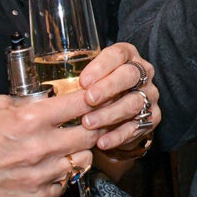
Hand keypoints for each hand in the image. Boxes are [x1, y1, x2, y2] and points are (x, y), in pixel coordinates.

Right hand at [0, 90, 101, 196]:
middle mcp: (40, 147)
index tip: (100, 96)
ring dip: (79, 151)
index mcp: (30, 120)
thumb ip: (27, 102)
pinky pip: (65, 183)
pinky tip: (49, 167)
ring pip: (83, 160)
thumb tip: (50, 98)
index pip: (80, 104)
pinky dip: (62, 174)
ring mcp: (41, 175)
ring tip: (66, 146)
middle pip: (91, 134)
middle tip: (90, 123)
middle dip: (94, 125)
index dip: (95, 98)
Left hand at [78, 42, 159, 158]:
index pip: (118, 54)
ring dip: (110, 114)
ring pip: (134, 102)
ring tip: (89, 124)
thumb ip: (76, 78)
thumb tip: (44, 86)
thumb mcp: (88, 78)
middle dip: (108, 88)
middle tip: (88, 99)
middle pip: (130, 75)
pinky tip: (102, 142)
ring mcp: (149, 95)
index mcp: (126, 56)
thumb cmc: (97, 90)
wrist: (119, 114)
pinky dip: (118, 136)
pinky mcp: (152, 117)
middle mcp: (142, 73)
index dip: (101, 66)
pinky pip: (137, 127)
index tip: (83, 81)